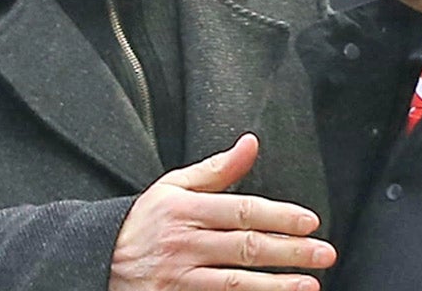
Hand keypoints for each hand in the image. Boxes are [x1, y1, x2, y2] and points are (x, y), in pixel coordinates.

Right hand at [109, 133, 335, 290]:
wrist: (97, 259)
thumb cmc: (143, 222)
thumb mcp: (173, 187)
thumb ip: (216, 169)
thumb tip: (251, 143)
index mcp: (185, 209)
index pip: (242, 210)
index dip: (279, 216)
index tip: (309, 221)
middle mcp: (184, 242)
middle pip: (246, 247)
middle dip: (291, 251)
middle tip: (324, 253)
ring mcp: (179, 277)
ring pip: (236, 282)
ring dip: (277, 286)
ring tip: (310, 285)